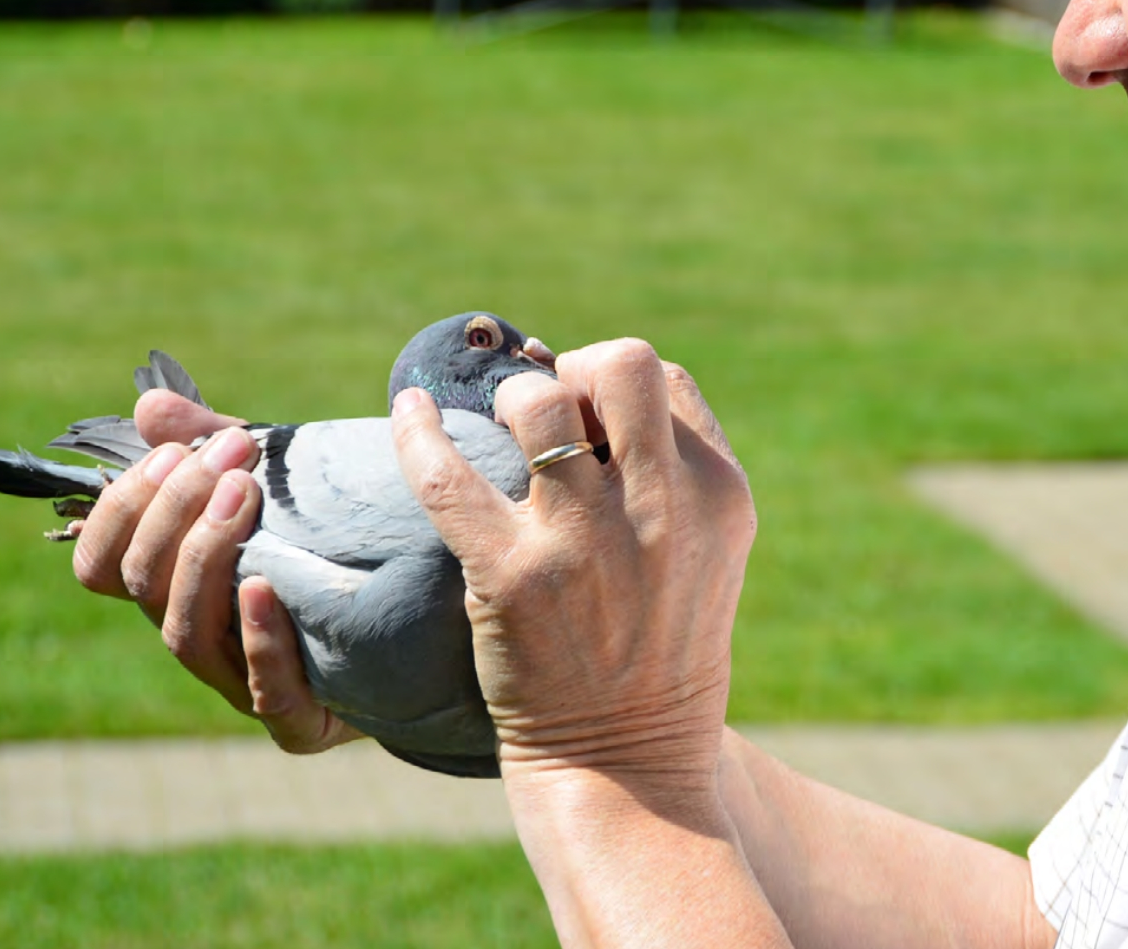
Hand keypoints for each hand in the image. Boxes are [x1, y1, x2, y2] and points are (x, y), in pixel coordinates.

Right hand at [69, 389, 360, 753]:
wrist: (434, 625)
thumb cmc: (341, 547)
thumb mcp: (282, 488)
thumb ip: (216, 446)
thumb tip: (149, 404)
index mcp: (179, 591)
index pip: (103, 565)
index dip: (122, 509)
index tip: (173, 451)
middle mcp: (201, 641)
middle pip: (143, 587)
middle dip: (176, 510)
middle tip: (235, 453)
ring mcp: (244, 687)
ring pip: (184, 635)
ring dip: (206, 555)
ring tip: (244, 493)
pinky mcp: (302, 722)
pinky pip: (266, 692)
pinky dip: (258, 638)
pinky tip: (265, 586)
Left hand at [390, 340, 755, 810]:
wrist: (627, 763)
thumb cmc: (661, 650)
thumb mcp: (709, 553)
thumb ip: (675, 476)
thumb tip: (582, 387)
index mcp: (719, 493)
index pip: (668, 380)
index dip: (614, 385)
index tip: (583, 411)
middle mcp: (665, 506)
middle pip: (621, 364)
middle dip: (573, 368)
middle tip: (543, 408)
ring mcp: (587, 539)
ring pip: (537, 400)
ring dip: (506, 400)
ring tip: (491, 425)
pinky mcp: (513, 576)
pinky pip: (446, 475)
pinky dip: (416, 434)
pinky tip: (408, 411)